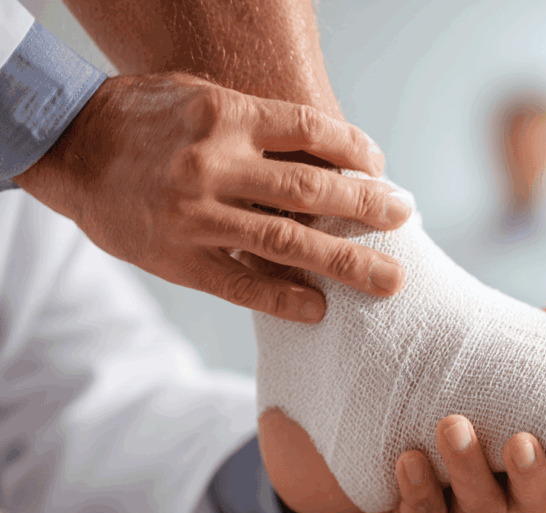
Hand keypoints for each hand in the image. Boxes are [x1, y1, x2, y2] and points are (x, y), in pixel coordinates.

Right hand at [15, 72, 411, 323]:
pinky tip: (319, 310)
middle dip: (366, 208)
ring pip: (286, 243)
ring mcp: (195, 215)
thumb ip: (258, 125)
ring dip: (345, 263)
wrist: (69, 147)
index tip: (381, 167)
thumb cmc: (144, 118)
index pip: (309, 132)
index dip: (354, 151)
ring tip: (389, 278)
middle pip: (310, 191)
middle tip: (405, 218)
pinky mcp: (178, 257)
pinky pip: (241, 283)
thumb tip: (326, 155)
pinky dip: (283, 298)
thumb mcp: (201, 98)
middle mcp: (214, 165)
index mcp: (224, 117)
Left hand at [261, 284, 545, 512]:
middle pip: (523, 506)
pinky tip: (406, 460)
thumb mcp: (493, 357)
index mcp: (516, 470)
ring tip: (451, 426)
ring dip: (466, 474)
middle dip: (524, 476)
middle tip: (516, 438)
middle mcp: (488, 499)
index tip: (533, 434)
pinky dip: (415, 494)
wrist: (353, 411)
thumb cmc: (440, 387)